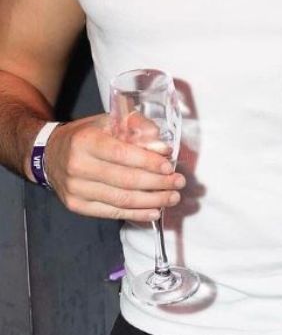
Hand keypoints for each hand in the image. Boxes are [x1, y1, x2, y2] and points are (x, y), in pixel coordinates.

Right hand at [44, 114, 183, 221]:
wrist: (50, 154)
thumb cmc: (87, 135)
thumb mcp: (110, 121)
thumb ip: (138, 127)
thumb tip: (161, 146)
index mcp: (86, 142)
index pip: (123, 155)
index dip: (149, 162)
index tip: (170, 166)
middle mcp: (78, 166)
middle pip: (125, 180)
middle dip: (158, 183)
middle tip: (179, 182)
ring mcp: (75, 189)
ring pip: (120, 199)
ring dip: (152, 200)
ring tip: (173, 197)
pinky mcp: (76, 205)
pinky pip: (110, 212)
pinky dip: (135, 213)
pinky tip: (154, 211)